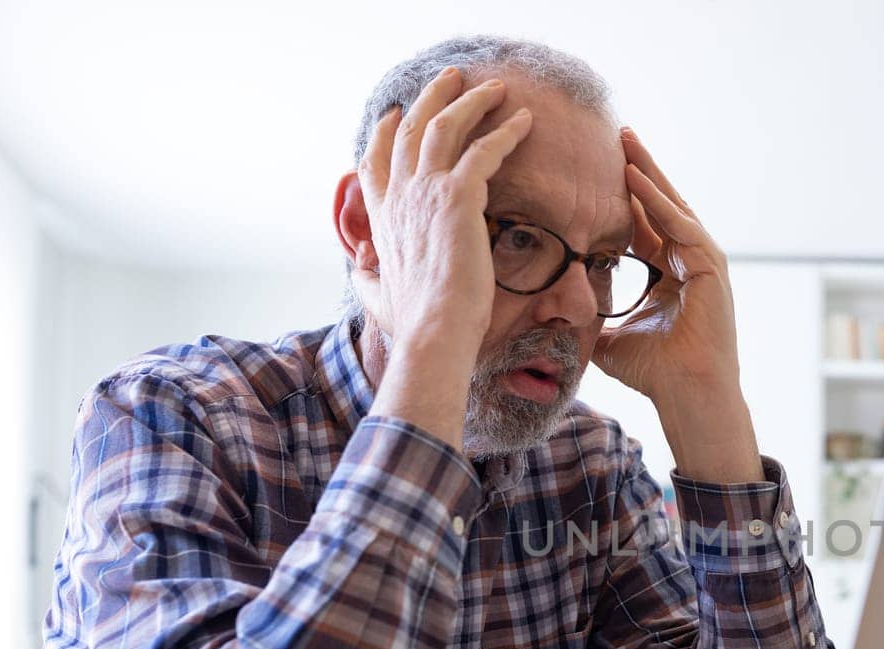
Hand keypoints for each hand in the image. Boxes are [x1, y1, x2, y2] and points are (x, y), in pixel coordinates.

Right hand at [353, 68, 531, 428]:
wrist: (434, 334)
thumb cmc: (413, 327)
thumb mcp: (377, 297)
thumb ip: (368, 277)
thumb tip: (358, 271)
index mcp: (380, 218)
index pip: (375, 160)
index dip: (384, 132)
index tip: (395, 113)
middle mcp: (398, 196)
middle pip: (409, 128)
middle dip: (431, 98)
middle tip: (452, 79)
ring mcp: (425, 191)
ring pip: (445, 126)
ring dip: (472, 101)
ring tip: (496, 88)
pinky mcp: (458, 196)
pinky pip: (484, 149)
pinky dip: (506, 131)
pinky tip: (525, 121)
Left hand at [593, 128, 739, 407]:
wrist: (687, 395)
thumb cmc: (656, 375)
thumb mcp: (610, 339)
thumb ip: (591, 320)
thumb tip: (554, 317)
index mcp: (666, 273)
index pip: (642, 224)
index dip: (621, 197)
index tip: (594, 169)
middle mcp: (688, 261)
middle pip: (660, 204)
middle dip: (638, 168)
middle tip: (617, 134)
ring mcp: (703, 261)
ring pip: (671, 206)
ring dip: (648, 171)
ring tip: (626, 140)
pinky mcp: (712, 265)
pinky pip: (680, 223)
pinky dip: (658, 200)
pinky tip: (635, 175)